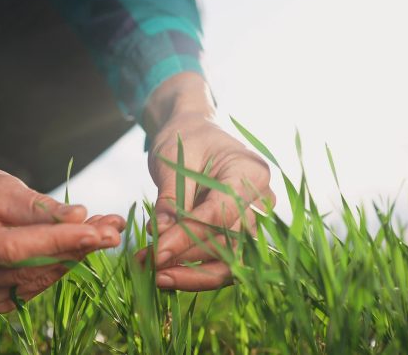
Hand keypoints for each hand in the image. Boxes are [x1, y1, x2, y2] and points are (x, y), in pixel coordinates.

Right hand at [0, 158, 123, 311]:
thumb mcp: (1, 187)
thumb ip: (37, 207)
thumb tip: (78, 217)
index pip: (13, 250)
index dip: (57, 241)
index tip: (95, 230)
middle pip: (29, 268)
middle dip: (76, 246)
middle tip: (113, 227)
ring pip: (38, 279)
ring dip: (77, 254)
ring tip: (106, 229)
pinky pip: (36, 285)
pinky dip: (63, 264)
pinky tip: (84, 243)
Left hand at [138, 73, 274, 290]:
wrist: (195, 133)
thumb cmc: (186, 140)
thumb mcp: (173, 161)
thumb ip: (170, 200)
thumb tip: (161, 237)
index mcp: (249, 173)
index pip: (220, 214)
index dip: (188, 237)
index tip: (156, 252)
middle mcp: (260, 200)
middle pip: (228, 242)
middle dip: (185, 258)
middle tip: (146, 264)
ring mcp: (254, 219)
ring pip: (229, 260)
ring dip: (190, 272)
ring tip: (152, 271)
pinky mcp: (240, 234)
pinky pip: (224, 262)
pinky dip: (196, 271)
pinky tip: (168, 274)